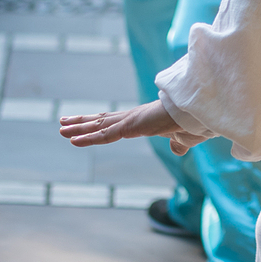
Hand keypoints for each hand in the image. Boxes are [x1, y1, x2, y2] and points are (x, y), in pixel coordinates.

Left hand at [60, 99, 207, 154]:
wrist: (199, 111)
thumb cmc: (194, 121)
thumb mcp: (183, 138)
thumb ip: (177, 144)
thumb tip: (177, 150)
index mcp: (142, 121)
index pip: (114, 123)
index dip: (98, 123)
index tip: (84, 124)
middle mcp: (132, 118)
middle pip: (101, 120)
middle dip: (81, 122)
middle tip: (62, 122)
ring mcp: (131, 120)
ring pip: (98, 126)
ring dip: (78, 128)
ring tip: (60, 128)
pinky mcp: (132, 125)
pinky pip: (105, 135)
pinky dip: (88, 138)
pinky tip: (74, 141)